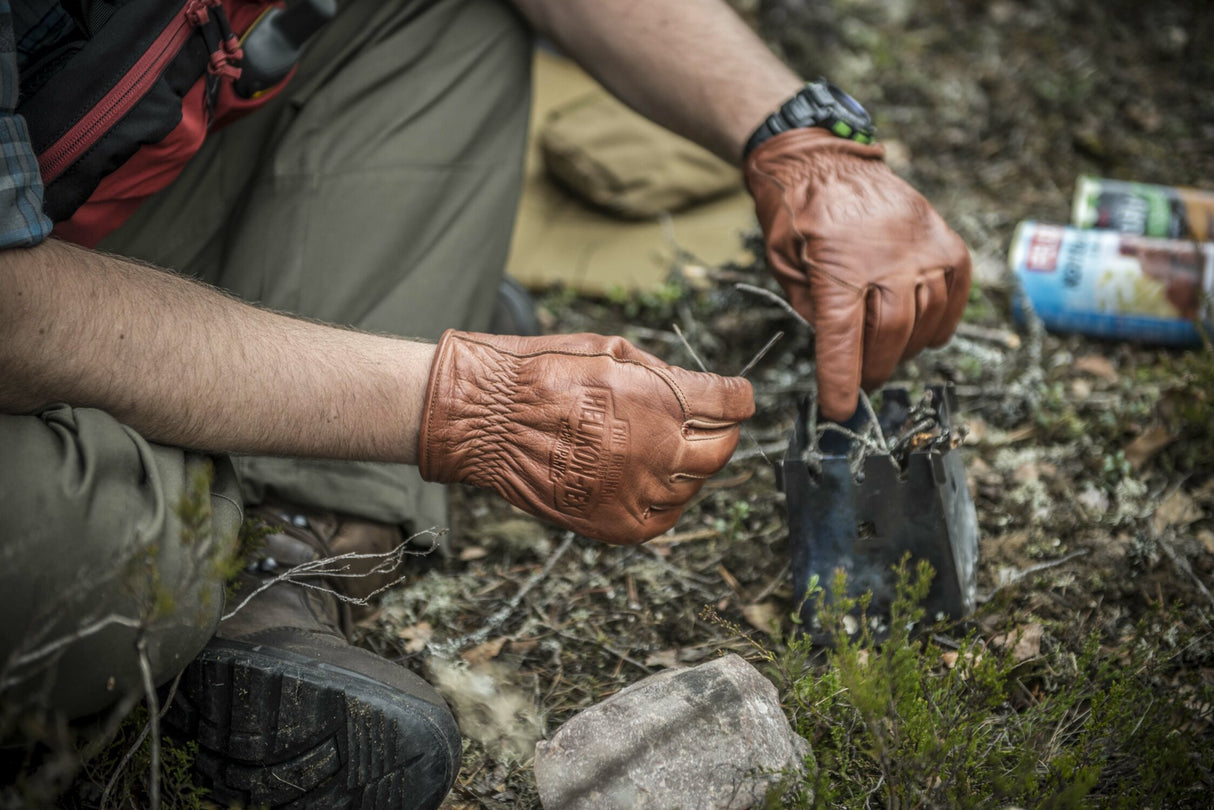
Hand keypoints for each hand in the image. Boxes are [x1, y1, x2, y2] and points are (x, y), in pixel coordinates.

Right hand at [418, 330, 754, 544]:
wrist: (484, 420)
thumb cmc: (541, 375)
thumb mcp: (609, 349)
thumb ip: (661, 373)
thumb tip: (695, 388)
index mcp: (661, 399)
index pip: (732, 403)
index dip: (737, 397)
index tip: (735, 397)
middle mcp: (658, 449)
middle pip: (721, 449)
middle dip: (721, 433)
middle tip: (707, 426)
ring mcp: (637, 491)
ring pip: (693, 485)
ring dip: (687, 466)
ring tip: (660, 449)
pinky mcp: (615, 524)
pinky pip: (664, 519)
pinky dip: (666, 501)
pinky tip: (650, 481)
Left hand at [744, 128, 971, 420]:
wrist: (821, 156)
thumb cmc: (795, 213)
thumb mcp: (784, 264)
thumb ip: (811, 307)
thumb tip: (840, 347)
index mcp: (838, 264)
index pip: (843, 338)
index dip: (841, 380)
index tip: (840, 411)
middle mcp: (887, 255)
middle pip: (891, 332)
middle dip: (877, 368)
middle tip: (866, 384)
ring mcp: (921, 244)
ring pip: (926, 315)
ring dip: (908, 347)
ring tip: (890, 357)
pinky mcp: (942, 236)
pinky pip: (955, 288)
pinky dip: (944, 318)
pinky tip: (927, 334)